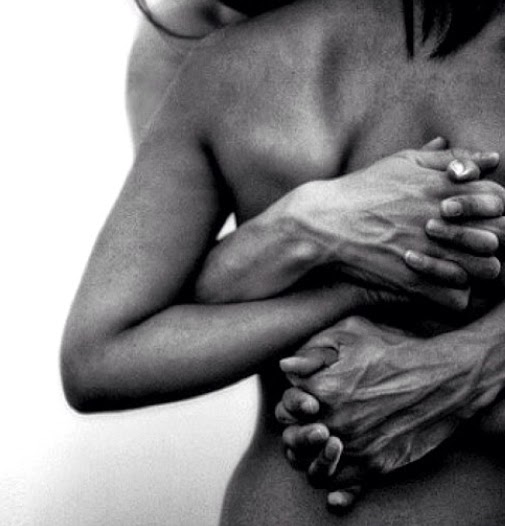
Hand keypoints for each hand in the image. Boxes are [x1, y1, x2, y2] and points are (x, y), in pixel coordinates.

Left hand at [276, 316, 484, 506]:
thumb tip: (285, 365)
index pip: (286, 407)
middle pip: (294, 439)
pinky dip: (334, 477)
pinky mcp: (375, 465)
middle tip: (307, 425)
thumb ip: (314, 351)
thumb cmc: (396, 351)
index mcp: (324, 389)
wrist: (443, 379)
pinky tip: (339, 462)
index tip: (302, 401)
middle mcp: (335, 421)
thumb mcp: (353, 335)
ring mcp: (355, 446)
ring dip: (311, 458)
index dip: (291, 404)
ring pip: (313, 466)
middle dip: (296, 431)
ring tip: (321, 445)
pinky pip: (341, 483)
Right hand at [293, 141, 502, 308]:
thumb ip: (449, 158)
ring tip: (462, 265)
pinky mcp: (413, 281)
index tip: (478, 215)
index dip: (493, 209)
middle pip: (498, 235)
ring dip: (478, 268)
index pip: (498, 199)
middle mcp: (443, 220)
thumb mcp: (404, 161)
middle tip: (474, 242)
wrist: (325, 222)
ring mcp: (430, 252)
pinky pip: (457, 296)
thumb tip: (491, 159)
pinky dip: (455, 293)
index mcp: (444, 188)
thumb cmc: (363, 189)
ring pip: (486, 270)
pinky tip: (441, 285)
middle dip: (491, 238)